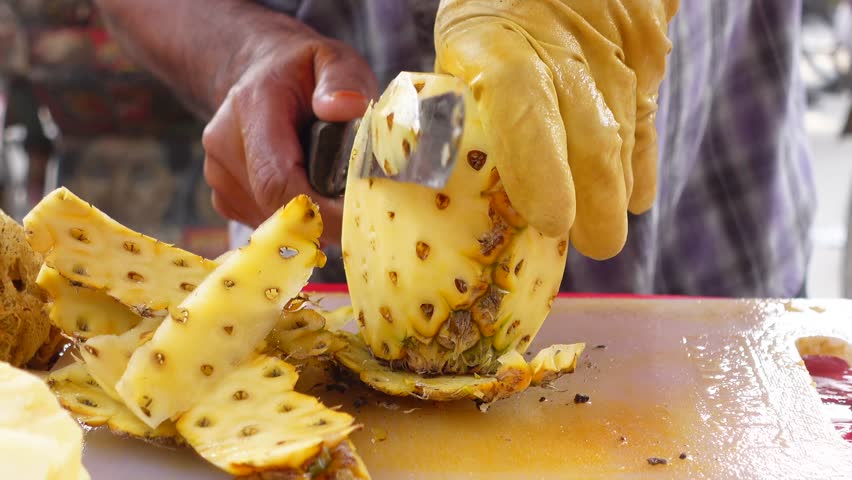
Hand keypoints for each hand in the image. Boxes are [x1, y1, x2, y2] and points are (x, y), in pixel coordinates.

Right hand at [202, 20, 376, 244]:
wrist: (260, 75)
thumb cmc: (305, 72)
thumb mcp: (332, 61)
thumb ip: (343, 79)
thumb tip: (346, 109)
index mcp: (251, 108)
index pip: (277, 180)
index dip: (318, 213)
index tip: (358, 224)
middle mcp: (224, 145)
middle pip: (276, 208)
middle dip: (322, 219)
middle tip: (361, 211)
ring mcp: (218, 174)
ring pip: (272, 221)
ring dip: (309, 218)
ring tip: (331, 186)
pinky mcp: (223, 196)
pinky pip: (264, 223)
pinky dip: (293, 218)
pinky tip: (307, 188)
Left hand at [435, 0, 677, 259]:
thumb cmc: (495, 8)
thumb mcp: (461, 40)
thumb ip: (462, 101)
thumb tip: (451, 179)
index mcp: (500, 46)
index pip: (523, 104)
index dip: (541, 166)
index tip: (553, 220)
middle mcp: (566, 54)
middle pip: (589, 134)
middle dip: (594, 198)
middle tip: (594, 244)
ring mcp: (612, 57)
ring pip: (621, 135)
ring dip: (614, 190)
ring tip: (603, 234)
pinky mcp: (645, 60)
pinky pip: (644, 121)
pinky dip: (640, 164)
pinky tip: (635, 200)